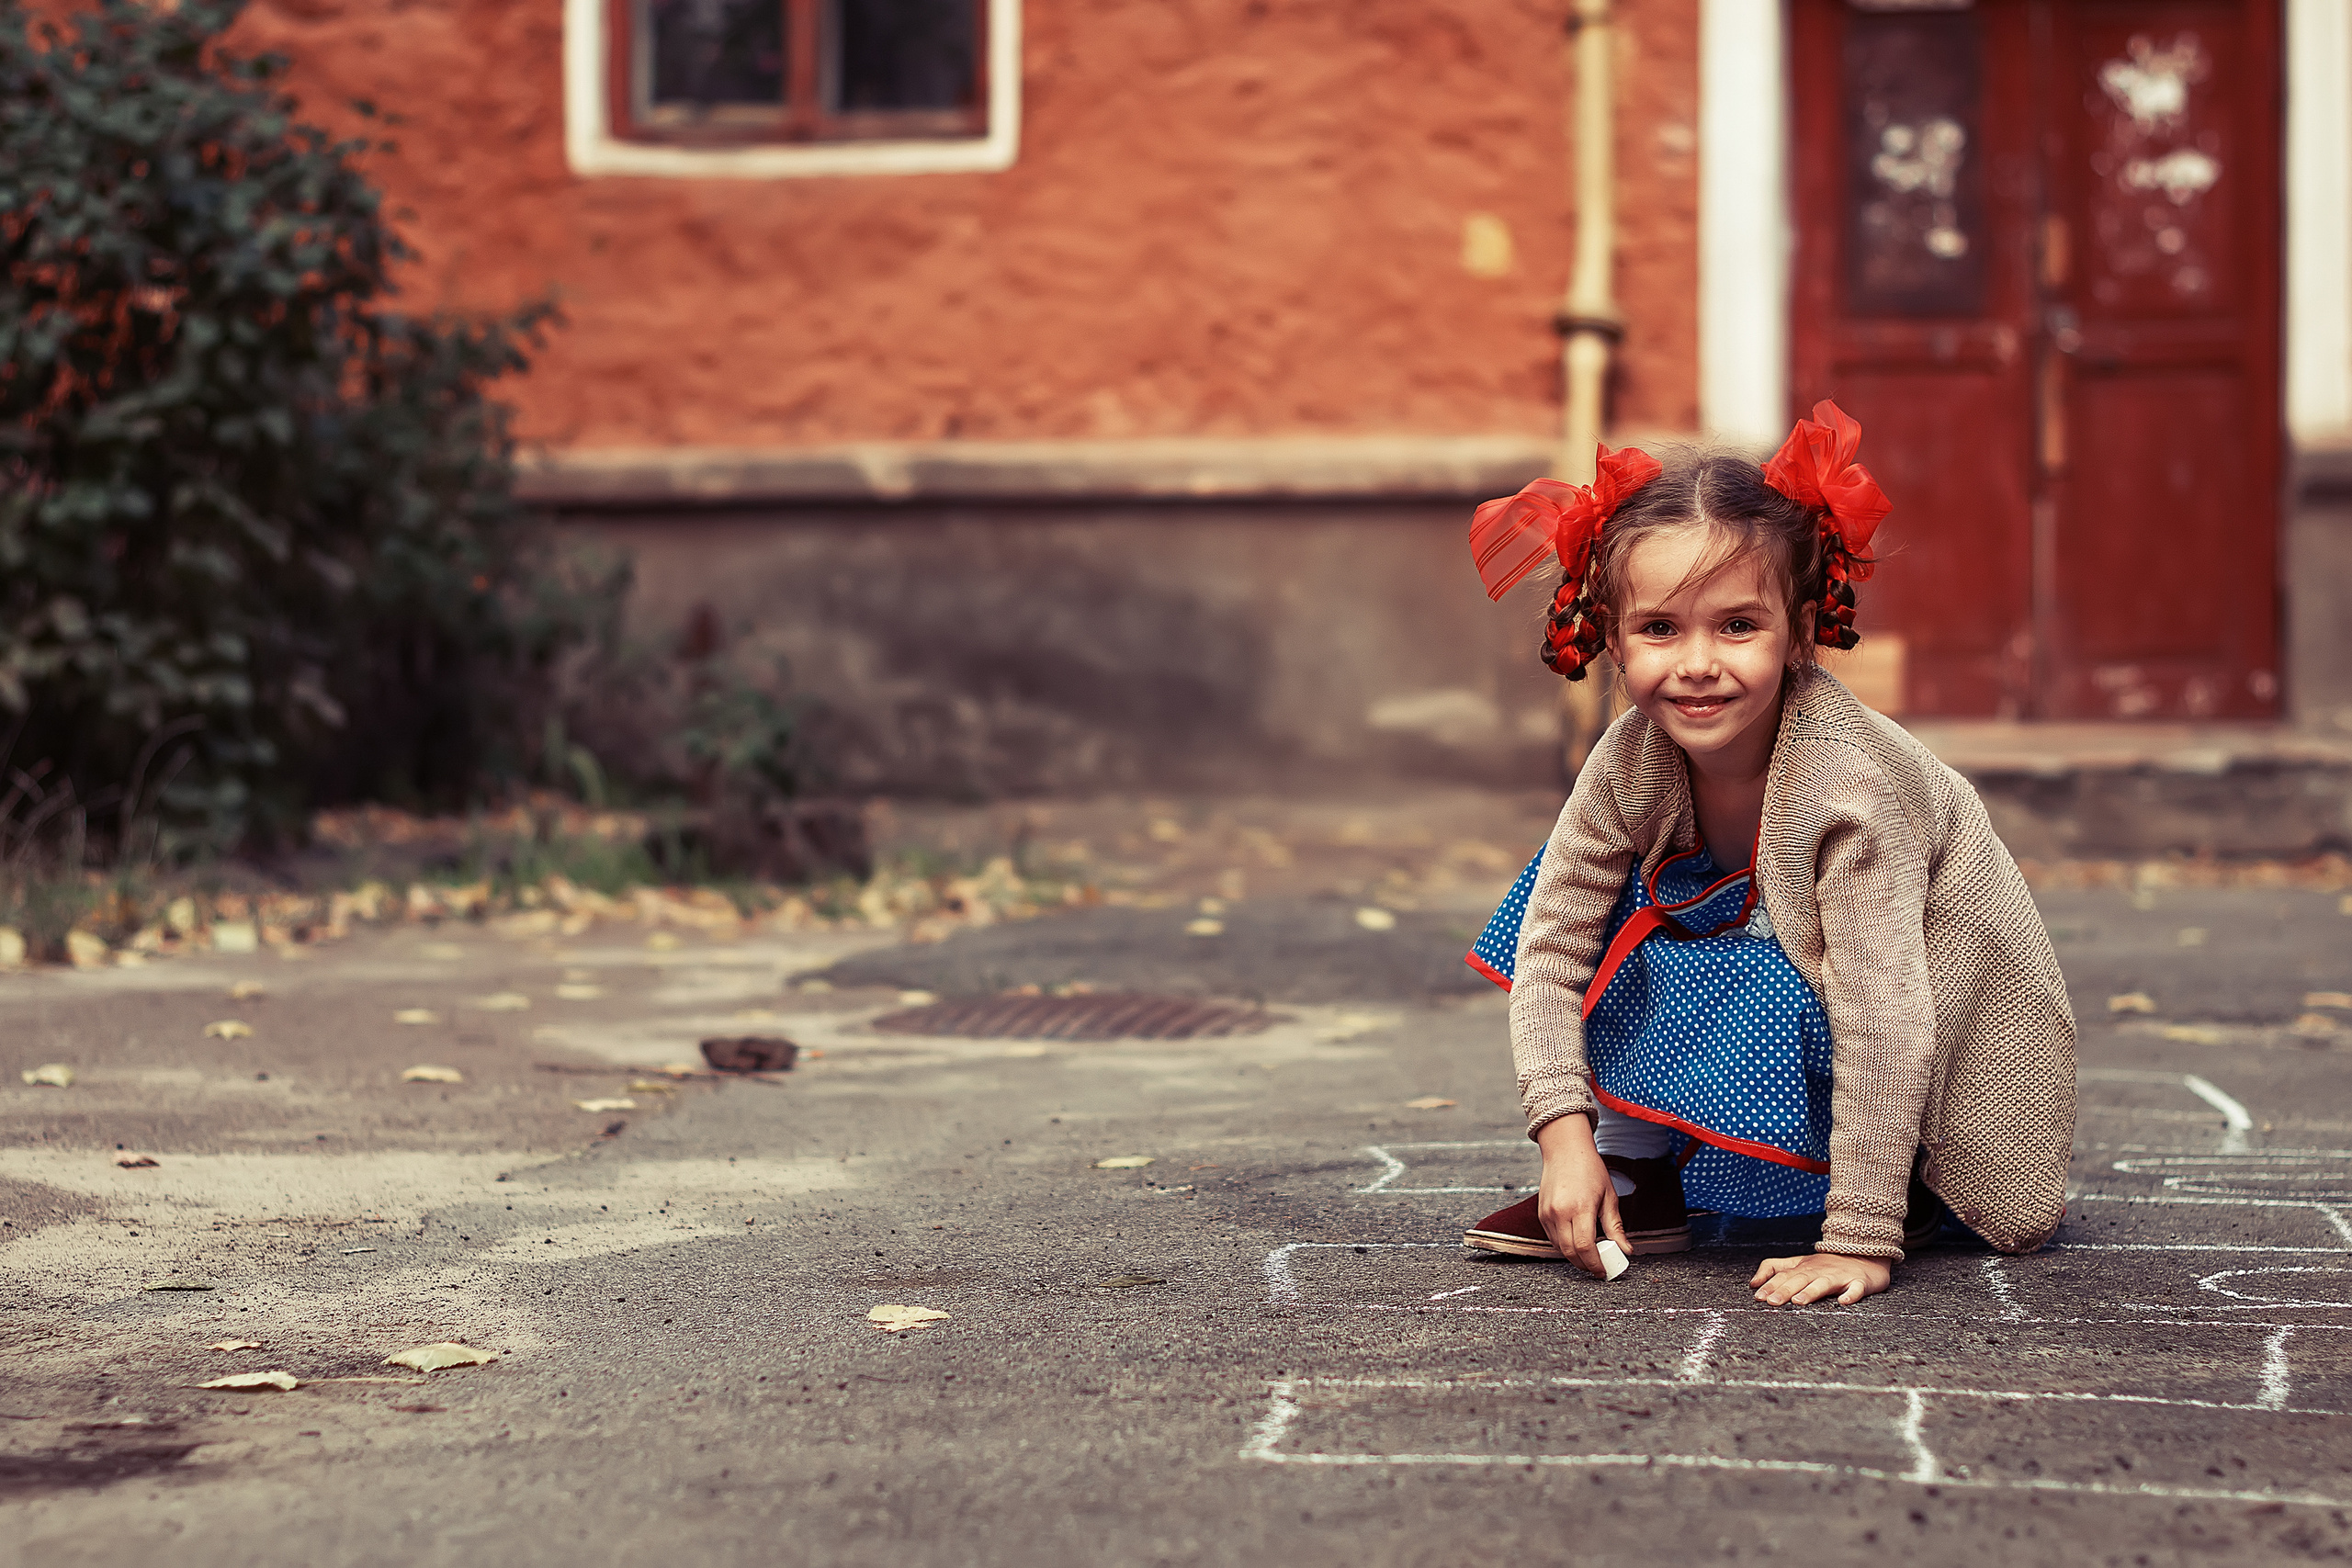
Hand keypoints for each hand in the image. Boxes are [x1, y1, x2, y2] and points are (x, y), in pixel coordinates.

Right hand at [1533, 1114, 1631, 1279]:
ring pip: (1559, 1248)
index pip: (1584, 1246)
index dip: (1594, 1264)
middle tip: (1598, 1268)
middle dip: (1585, 1265)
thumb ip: (1616, 1226)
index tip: (1604, 1271)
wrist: (1565, 1150)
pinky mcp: (1541, 1213)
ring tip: (1590, 1256)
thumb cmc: (1590, 1169)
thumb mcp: (1609, 1196)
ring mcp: (1547, 1213)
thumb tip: (1626, 1250)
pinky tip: (1577, 1242)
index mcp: (1580, 1207)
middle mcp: (1560, 1212)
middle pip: (1570, 1252)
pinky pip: (1552, 1238)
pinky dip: (1564, 1246)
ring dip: (1574, 1257)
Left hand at [1750, 1253, 1891, 1305]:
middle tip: (1772, 1302)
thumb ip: (1774, 1269)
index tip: (1758, 1296)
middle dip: (1785, 1290)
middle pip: (1800, 1279)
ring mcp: (1840, 1276)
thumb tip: (1752, 1283)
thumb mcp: (1798, 1263)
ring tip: (1799, 1301)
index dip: (1770, 1284)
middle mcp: (1820, 1271)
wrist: (1865, 1257)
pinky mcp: (1860, 1282)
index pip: (1784, 1275)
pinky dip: (1851, 1295)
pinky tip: (1844, 1302)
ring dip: (1811, 1292)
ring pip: (1824, 1284)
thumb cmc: (1828, 1265)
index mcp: (1804, 1267)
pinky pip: (1856, 1289)